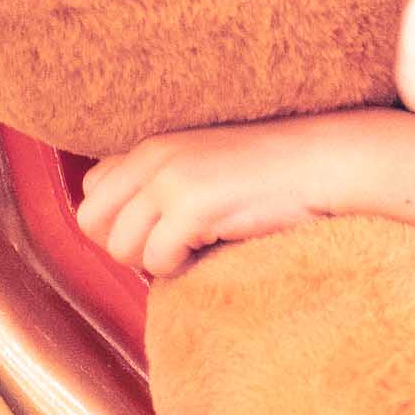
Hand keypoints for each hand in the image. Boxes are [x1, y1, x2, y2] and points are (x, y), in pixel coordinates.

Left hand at [78, 118, 334, 277]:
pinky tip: (212, 248)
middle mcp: (153, 158)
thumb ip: (162, 180)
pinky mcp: (194, 206)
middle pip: (92, 223)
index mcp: (151, 146)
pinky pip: (159, 260)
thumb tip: (127, 230)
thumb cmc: (270, 174)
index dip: (117, 222)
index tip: (157, 231)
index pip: (91, 190)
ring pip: (121, 248)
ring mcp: (172, 180)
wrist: (322, 162)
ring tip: (194, 249)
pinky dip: (181, 267)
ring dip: (154, 261)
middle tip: (168, 249)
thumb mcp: (203, 162)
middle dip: (124, 247)